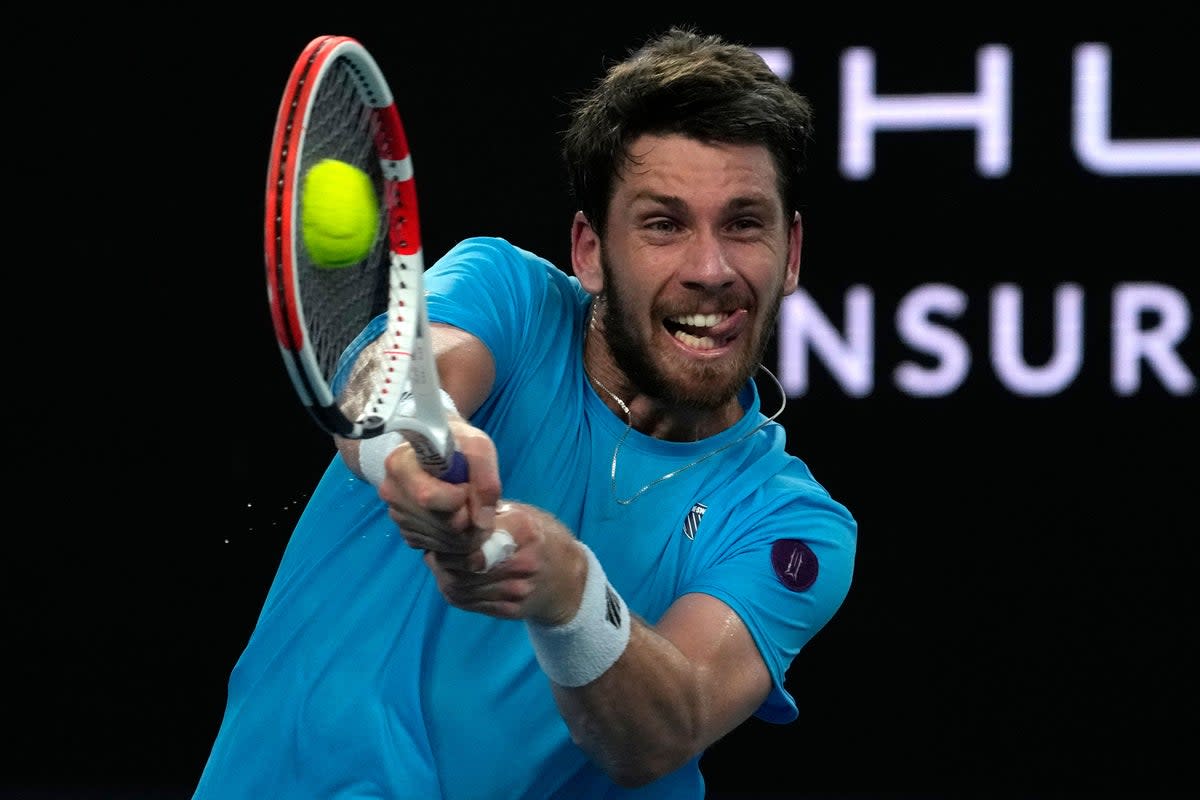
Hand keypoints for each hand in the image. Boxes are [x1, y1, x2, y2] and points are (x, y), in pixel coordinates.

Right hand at [377, 417, 500, 556]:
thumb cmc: (456, 441)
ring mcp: (397, 515)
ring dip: (466, 533)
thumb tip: (482, 521)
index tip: (469, 485)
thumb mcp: (477, 446)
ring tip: (471, 509)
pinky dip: (454, 540)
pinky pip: (436, 548)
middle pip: (440, 525)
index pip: (429, 498)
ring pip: (441, 542)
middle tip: (479, 503)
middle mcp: (392, 493)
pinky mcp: (406, 531)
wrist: (438, 446)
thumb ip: (485, 479)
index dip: (461, 499)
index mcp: (400, 465)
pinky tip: (458, 517)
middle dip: (469, 521)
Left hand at [423, 502, 586, 621]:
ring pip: (459, 586)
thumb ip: (487, 511)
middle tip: (435, 547)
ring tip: (442, 561)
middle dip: (442, 556)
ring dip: (443, 574)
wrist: (568, 578)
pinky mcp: (510, 610)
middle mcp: (522, 562)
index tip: (442, 531)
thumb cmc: (539, 537)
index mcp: (524, 530)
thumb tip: (448, 508)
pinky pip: (467, 602)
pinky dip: (453, 589)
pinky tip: (454, 577)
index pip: (472, 538)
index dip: (450, 536)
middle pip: (463, 565)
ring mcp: (517, 590)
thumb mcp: (521, 513)